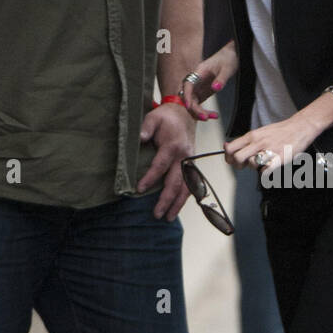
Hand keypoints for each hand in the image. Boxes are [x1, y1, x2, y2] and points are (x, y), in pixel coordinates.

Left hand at [137, 102, 195, 218]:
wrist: (185, 114)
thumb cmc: (166, 117)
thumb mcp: (153, 117)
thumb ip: (146, 127)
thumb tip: (140, 138)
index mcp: (173, 146)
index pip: (160, 166)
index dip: (150, 178)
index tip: (139, 189)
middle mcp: (184, 156)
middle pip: (176, 182)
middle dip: (167, 199)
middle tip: (157, 214)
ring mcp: (190, 162)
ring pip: (187, 187)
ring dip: (178, 203)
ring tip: (168, 217)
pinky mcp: (192, 165)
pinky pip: (191, 184)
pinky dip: (185, 197)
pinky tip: (177, 207)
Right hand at [181, 41, 236, 120]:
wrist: (230, 56)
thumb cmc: (228, 59)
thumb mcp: (227, 68)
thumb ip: (221, 79)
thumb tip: (215, 88)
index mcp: (199, 72)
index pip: (188, 84)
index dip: (187, 95)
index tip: (189, 105)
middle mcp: (195, 81)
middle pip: (189, 96)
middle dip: (194, 108)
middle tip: (205, 117)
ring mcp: (198, 88)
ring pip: (193, 102)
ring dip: (199, 112)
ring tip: (213, 117)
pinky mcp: (202, 93)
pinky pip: (199, 105)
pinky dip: (205, 111)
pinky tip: (215, 115)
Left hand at [224, 114, 320, 173]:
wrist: (299, 127)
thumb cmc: (280, 131)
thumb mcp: (259, 132)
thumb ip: (245, 141)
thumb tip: (228, 146)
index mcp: (252, 136)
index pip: (231, 147)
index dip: (228, 157)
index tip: (231, 160)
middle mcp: (259, 142)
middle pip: (238, 158)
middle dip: (238, 165)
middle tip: (244, 165)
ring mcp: (269, 150)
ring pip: (253, 165)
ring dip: (256, 167)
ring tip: (262, 162)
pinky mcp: (280, 158)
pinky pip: (266, 171)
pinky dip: (266, 172)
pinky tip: (269, 167)